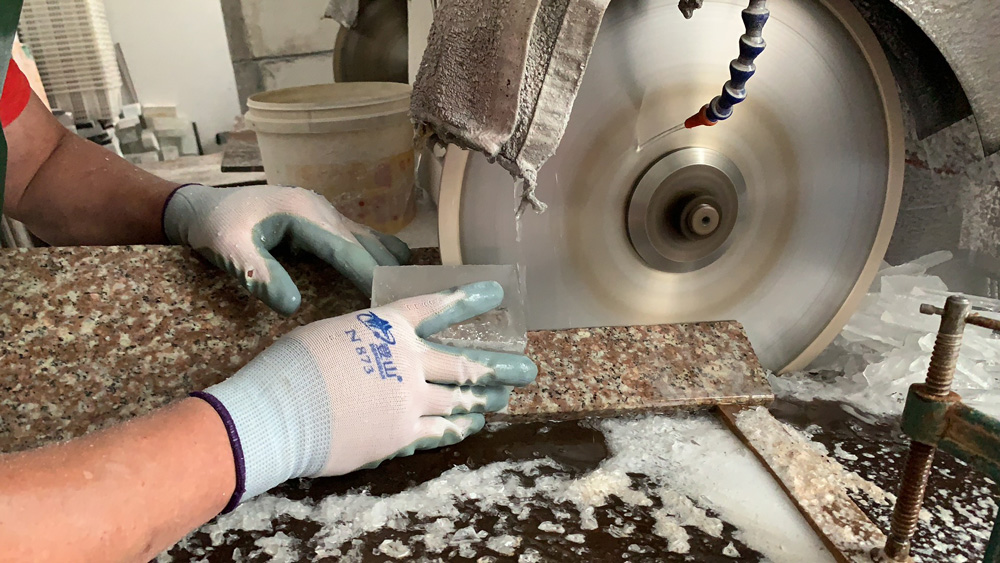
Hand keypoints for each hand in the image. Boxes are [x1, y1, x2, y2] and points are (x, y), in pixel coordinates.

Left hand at [163, 183, 409, 314]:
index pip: (345, 248)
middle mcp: (321, 210)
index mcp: (303, 213)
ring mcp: (325, 214)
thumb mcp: (228, 251)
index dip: (369, 275)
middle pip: (367, 243)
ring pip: (369, 241)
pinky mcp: (323, 223)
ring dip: (387, 266)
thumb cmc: (214, 228)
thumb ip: (259, 275)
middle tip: (412, 306)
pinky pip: (359, 241)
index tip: (390, 301)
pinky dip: (376, 259)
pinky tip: (390, 280)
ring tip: (411, 296)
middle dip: (388, 273)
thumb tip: (293, 306)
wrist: (201, 207)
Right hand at [191, 281, 536, 509]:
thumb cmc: (292, 368)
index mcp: (386, 327)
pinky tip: (470, 425)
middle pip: (464, 362)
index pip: (436, 307)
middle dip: (500, 366)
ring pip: (459, 400)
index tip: (496, 294)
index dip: (468, 300)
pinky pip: (440, 431)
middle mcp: (406, 361)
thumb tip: (378, 353)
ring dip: (485, 399)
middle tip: (527, 369)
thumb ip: (366, 341)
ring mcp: (408, 401)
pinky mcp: (400, 436)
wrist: (278, 415)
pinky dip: (458, 427)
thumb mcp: (331, 334)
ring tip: (504, 399)